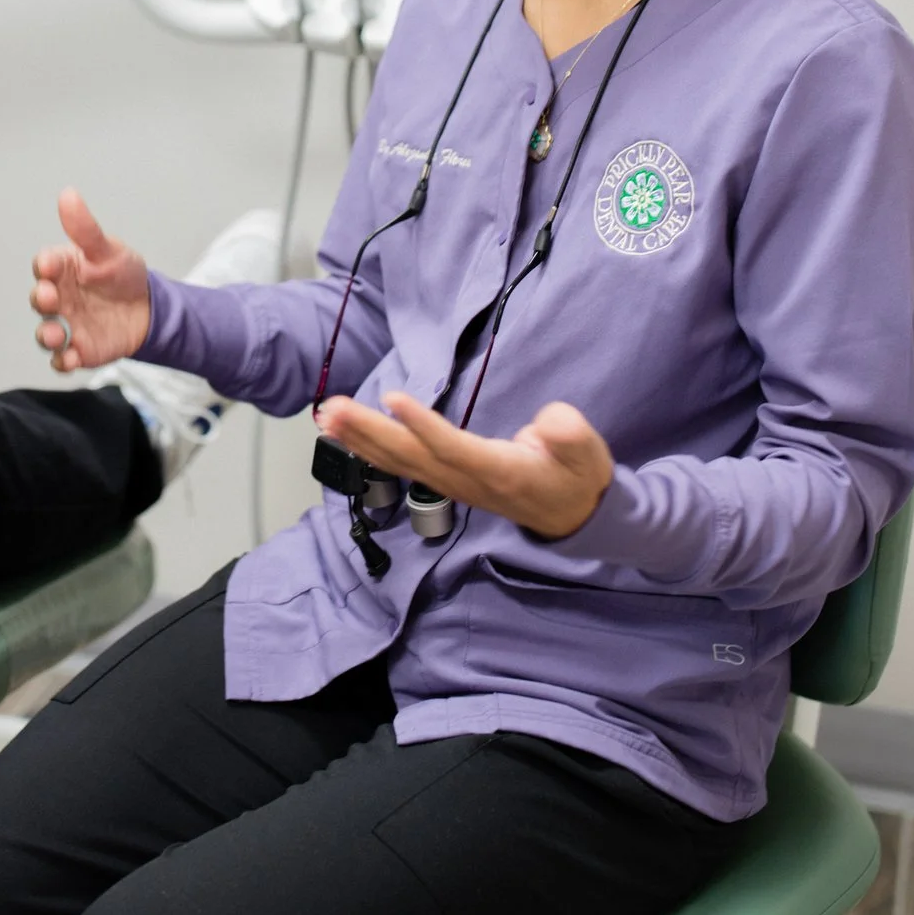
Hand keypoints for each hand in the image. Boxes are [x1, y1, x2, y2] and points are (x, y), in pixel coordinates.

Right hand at [29, 188, 150, 371]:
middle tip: (50, 297)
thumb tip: (68, 195)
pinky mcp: (79, 349)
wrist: (149, 309)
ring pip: (46, 333)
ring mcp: (67, 324)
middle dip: (41, 298)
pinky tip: (72, 357)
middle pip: (39, 299)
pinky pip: (63, 359)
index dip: (45, 265)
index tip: (50, 265)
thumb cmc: (122, 274)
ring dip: (47, 335)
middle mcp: (60, 297)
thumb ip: (86, 229)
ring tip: (57, 335)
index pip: (45, 265)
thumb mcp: (108, 249)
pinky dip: (63, 360)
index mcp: (63, 269)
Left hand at [315, 391, 616, 538]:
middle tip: (332, 409)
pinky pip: (403, 464)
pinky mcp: (446, 479)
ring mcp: (453, 484)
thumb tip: (548, 420)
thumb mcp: (588, 454)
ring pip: (401, 461)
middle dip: (369, 433)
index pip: (454, 448)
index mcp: (500, 472)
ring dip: (360, 439)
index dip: (423, 426)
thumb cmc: (577, 477)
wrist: (575, 516)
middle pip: (412, 457)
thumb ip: (570, 436)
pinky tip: (345, 432)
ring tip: (325, 416)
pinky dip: (371, 447)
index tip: (393, 399)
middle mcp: (468, 482)